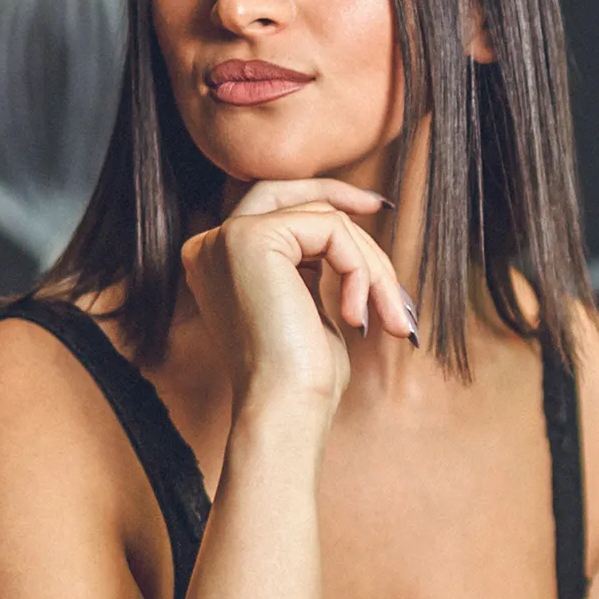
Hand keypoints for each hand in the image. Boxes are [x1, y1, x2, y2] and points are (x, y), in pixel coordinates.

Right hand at [180, 178, 417, 423]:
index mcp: (218, 260)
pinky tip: (355, 316)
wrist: (283, 407)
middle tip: (383, 208)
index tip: (371, 209)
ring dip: (370, 265)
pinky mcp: (250, 238)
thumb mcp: (305, 307)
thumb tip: (349, 233)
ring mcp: (226, 238)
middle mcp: (211, 244)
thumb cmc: (301, 375)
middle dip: (339, 195)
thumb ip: (310, 266)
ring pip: (323, 217)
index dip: (322, 201)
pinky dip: (359, 269)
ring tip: (387, 315)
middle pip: (286, 191)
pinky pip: (330, 229)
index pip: (274, 208)